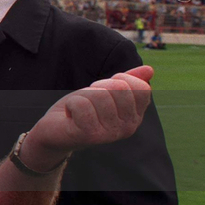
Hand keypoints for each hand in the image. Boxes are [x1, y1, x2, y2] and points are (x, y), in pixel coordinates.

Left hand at [23, 66, 153, 170]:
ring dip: (83, 96)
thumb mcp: (105, 92)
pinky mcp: (90, 135)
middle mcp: (128, 128)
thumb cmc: (81, 110)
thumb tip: (149, 69)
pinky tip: (70, 115)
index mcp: (135, 117)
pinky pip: (82, 104)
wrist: (54, 132)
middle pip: (120, 88)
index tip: (105, 89)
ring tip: (79, 109)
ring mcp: (110, 133)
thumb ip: (127, 82)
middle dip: (99, 87)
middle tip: (88, 100)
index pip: (141, 88)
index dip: (119, 79)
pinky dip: (71, 103)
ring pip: (99, 95)